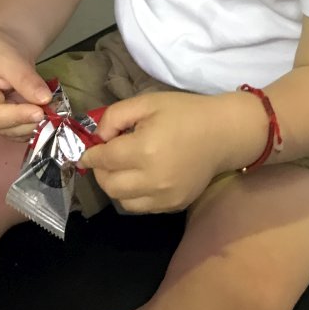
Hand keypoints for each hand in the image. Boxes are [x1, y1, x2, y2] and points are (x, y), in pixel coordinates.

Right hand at [0, 26, 52, 140]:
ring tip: (54, 109)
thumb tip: (44, 99)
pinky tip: (50, 110)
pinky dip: (38, 122)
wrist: (0, 41)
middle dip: (30, 122)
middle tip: (54, 111)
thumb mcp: (11, 58)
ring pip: (18, 132)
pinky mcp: (9, 120)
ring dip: (36, 125)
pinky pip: (24, 127)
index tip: (40, 112)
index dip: (18, 117)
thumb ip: (26, 79)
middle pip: (7, 129)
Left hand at [79, 92, 222, 212]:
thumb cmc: (185, 113)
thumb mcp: (147, 102)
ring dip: (116, 186)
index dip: (90, 155)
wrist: (223, 133)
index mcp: (144, 149)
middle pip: (109, 185)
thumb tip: (99, 137)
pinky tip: (141, 177)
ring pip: (123, 201)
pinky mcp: (174, 205)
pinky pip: (142, 207)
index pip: (104, 159)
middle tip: (106, 157)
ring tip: (123, 168)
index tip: (86, 152)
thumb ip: (115, 116)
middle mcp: (152, 178)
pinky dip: (134, 195)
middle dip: (100, 171)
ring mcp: (164, 197)